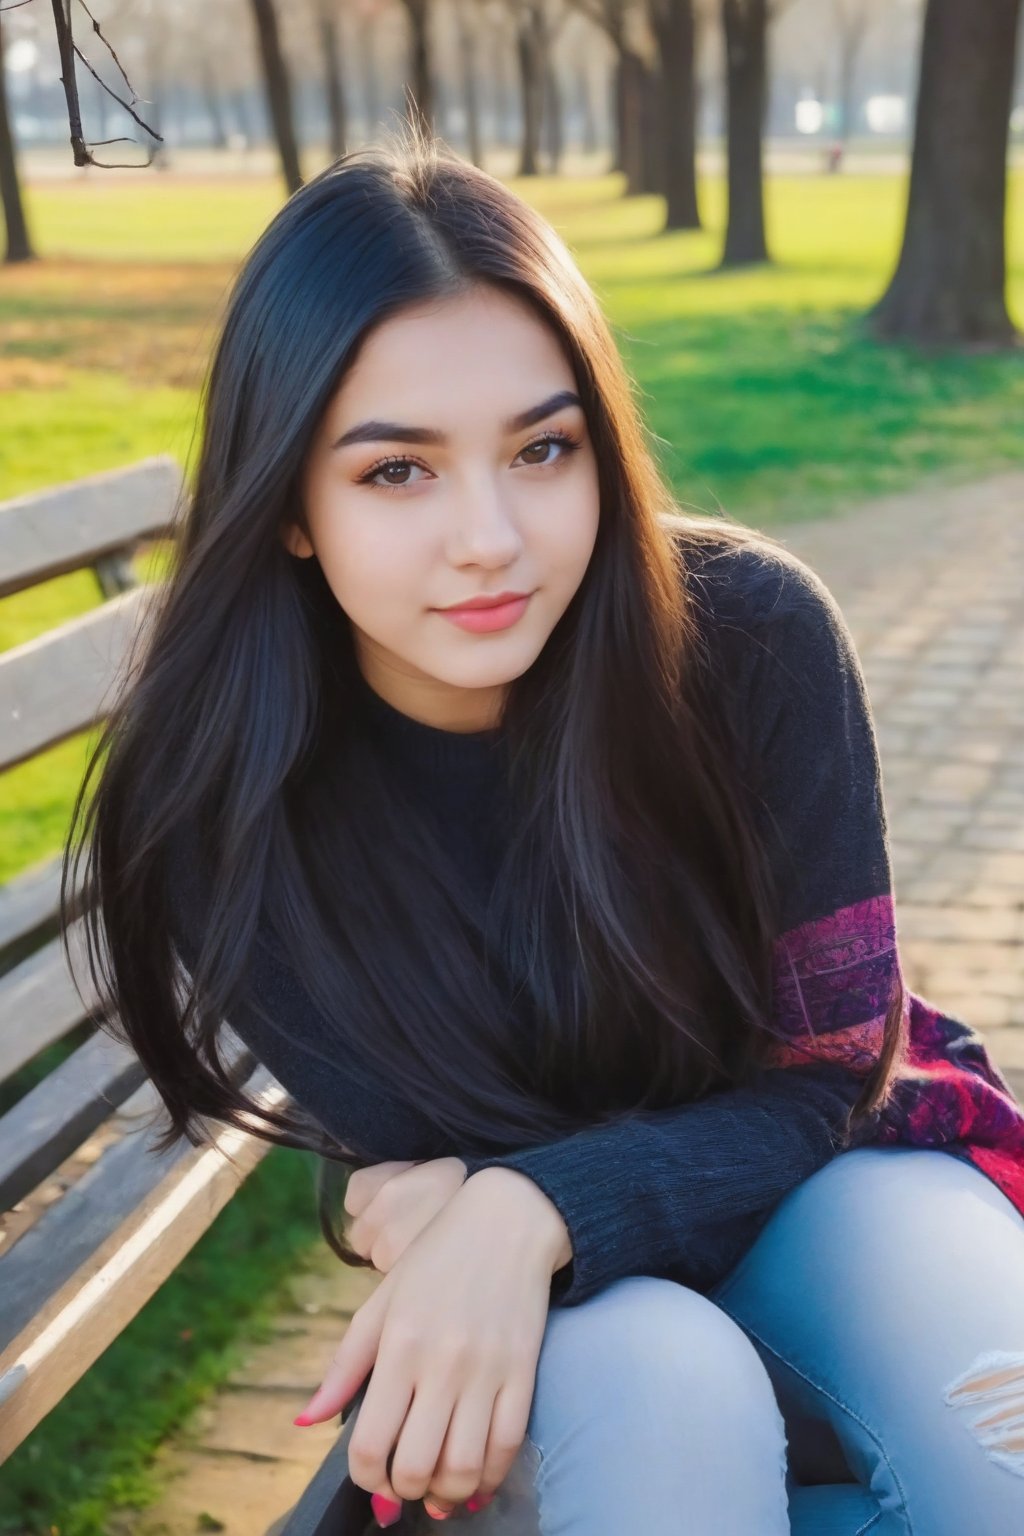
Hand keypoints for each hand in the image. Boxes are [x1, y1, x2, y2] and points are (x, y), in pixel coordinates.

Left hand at [294, 1167, 569, 1516]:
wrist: (508, 1219)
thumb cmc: (437, 1259)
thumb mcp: (381, 1301)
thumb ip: (344, 1366)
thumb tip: (305, 1421)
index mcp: (398, 1344)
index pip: (371, 1442)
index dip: (366, 1477)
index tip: (371, 1477)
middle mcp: (441, 1363)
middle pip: (417, 1465)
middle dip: (404, 1491)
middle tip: (403, 1486)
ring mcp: (487, 1370)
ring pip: (464, 1467)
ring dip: (446, 1495)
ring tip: (437, 1491)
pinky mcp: (524, 1371)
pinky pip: (508, 1446)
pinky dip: (490, 1477)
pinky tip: (475, 1480)